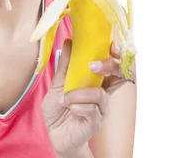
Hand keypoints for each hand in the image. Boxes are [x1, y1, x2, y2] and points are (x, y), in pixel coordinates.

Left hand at [41, 39, 128, 156]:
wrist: (54, 134)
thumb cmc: (59, 109)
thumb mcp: (58, 83)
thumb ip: (65, 65)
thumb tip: (69, 41)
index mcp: (96, 81)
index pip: (114, 64)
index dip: (117, 54)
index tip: (112, 45)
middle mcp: (103, 92)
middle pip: (121, 74)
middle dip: (110, 65)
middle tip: (93, 65)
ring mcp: (101, 107)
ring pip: (100, 93)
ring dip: (79, 93)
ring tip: (65, 98)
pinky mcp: (96, 121)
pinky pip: (92, 109)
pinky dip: (77, 106)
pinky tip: (69, 108)